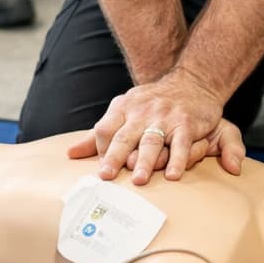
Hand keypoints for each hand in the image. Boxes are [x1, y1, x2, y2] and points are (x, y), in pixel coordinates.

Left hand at [66, 68, 232, 185]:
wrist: (193, 82)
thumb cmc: (153, 102)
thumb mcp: (124, 110)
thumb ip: (98, 134)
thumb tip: (70, 153)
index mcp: (123, 107)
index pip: (105, 129)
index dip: (101, 150)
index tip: (102, 171)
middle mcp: (142, 111)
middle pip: (124, 136)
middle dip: (114, 156)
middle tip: (106, 176)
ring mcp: (165, 116)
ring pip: (151, 140)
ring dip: (145, 161)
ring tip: (138, 180)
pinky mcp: (186, 123)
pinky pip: (180, 143)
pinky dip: (177, 160)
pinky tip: (172, 175)